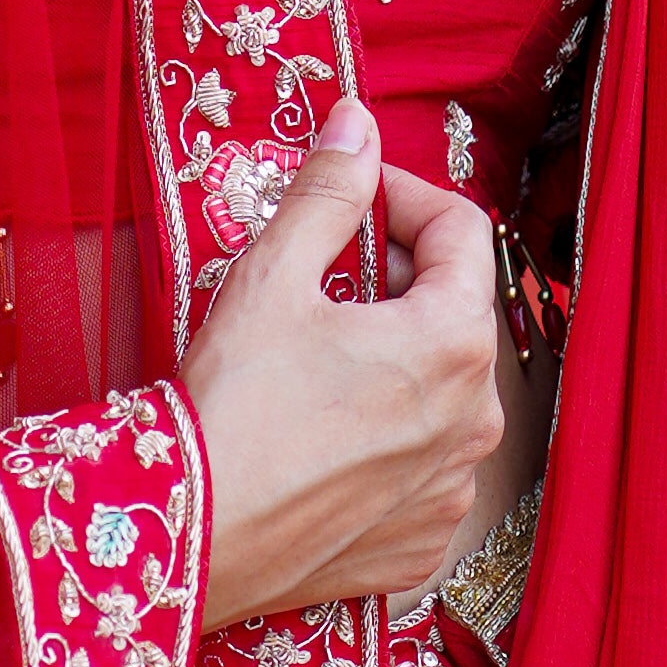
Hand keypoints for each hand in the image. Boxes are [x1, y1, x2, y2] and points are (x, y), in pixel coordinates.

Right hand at [181, 103, 500, 638]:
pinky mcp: (422, 543)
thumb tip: (358, 123)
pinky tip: (320, 435)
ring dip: (392, 361)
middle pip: (453, 313)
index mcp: (455, 341)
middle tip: (319, 278)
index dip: (403, 196)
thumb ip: (329, 190)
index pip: (462, 230)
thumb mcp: (274, 274)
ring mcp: (452, 490)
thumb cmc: (230, 402)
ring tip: (315, 361)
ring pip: (440, 393)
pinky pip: (420, 468)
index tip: (352, 195)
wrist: (189, 537)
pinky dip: (383, 440)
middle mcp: (477, 420)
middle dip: (394, 281)